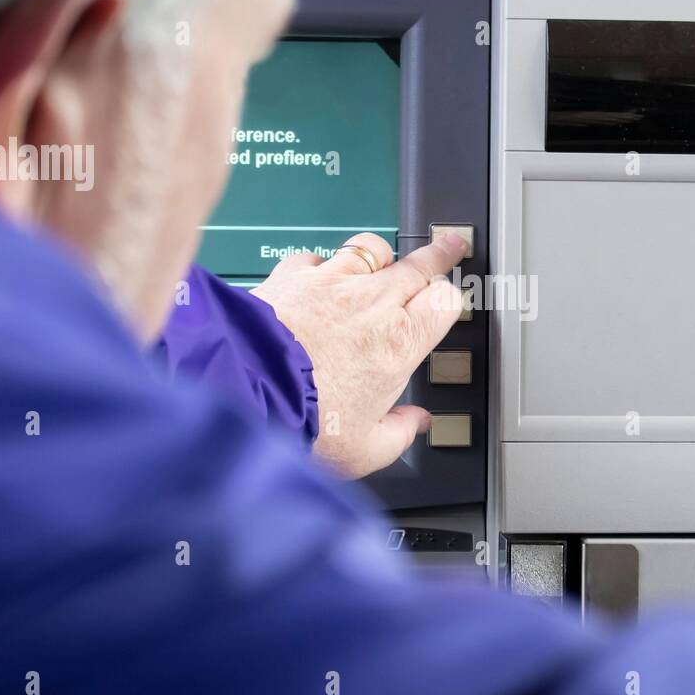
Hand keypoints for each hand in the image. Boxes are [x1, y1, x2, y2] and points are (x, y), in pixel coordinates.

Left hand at [251, 232, 466, 478]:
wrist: (243, 393)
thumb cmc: (304, 423)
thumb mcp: (363, 450)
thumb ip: (398, 433)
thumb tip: (414, 424)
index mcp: (399, 344)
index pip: (445, 301)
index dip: (451, 299)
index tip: (450, 300)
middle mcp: (372, 304)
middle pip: (419, 264)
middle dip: (439, 254)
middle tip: (450, 245)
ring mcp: (332, 284)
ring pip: (371, 248)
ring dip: (381, 254)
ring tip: (381, 260)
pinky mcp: (292, 275)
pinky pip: (316, 257)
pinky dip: (321, 264)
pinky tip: (316, 276)